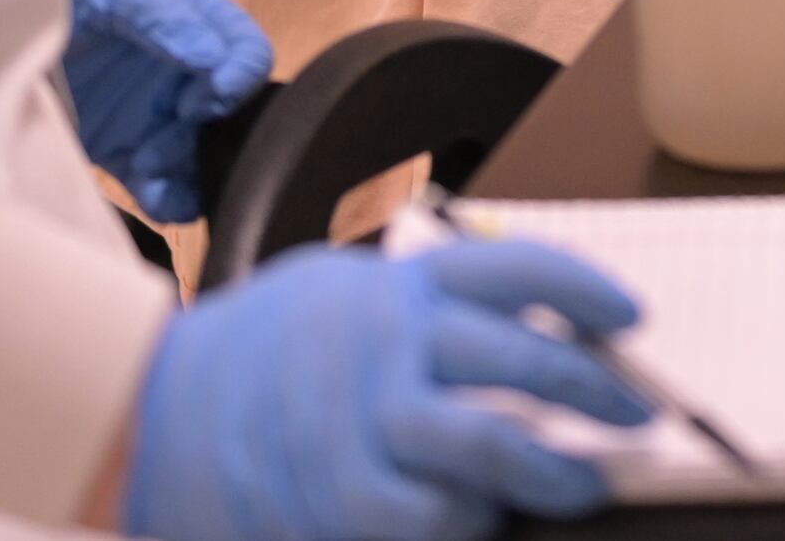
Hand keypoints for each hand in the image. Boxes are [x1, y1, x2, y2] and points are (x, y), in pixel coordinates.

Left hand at [55, 0, 271, 226]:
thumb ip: (157, 10)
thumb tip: (210, 54)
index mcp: (182, 17)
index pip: (239, 45)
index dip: (240, 72)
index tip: (212, 94)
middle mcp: (175, 68)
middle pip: (228, 107)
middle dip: (214, 129)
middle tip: (174, 131)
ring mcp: (149, 112)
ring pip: (200, 151)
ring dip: (193, 169)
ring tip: (152, 170)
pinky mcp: (120, 150)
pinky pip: (160, 182)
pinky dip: (169, 198)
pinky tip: (156, 198)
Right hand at [123, 239, 652, 540]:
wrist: (149, 412)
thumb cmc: (263, 357)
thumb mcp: (339, 298)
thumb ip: (423, 315)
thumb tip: (535, 342)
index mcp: (394, 284)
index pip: (513, 269)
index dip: (583, 291)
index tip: (632, 317)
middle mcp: (382, 337)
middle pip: (518, 357)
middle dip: (591, 390)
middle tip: (635, 417)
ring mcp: (356, 415)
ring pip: (482, 442)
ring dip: (545, 469)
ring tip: (581, 484)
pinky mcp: (332, 490)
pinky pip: (423, 515)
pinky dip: (463, 522)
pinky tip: (478, 519)